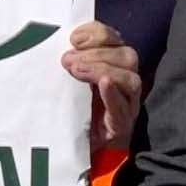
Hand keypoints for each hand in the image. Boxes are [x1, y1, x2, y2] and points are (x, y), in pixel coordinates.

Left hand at [60, 21, 141, 151]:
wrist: (73, 152)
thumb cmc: (68, 111)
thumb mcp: (66, 81)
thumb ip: (67, 62)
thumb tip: (53, 43)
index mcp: (111, 65)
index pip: (114, 39)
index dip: (97, 33)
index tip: (73, 38)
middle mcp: (124, 81)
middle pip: (127, 56)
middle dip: (97, 53)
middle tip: (67, 61)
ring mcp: (126, 105)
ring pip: (131, 79)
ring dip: (103, 69)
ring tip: (77, 71)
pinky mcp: (121, 126)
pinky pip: (123, 108)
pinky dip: (113, 94)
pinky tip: (104, 85)